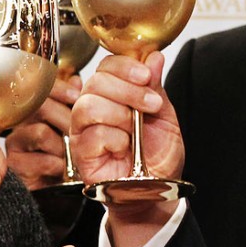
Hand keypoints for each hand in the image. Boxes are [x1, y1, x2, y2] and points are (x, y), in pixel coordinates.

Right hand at [6, 75, 81, 190]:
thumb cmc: (65, 159)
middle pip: (41, 106)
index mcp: (36, 110)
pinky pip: (38, 158)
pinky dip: (55, 165)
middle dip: (66, 120)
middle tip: (79, 133)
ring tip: (68, 156)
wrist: (57, 193)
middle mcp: (22, 123)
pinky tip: (59, 169)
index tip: (76, 95)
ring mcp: (15, 142)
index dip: (60, 89)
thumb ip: (73, 104)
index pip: (41, 89)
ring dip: (61, 146)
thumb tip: (75, 79)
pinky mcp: (13, 164)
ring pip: (41, 132)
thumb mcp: (74, 129)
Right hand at [70, 52, 184, 186]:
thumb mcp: (164, 117)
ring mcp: (84, 129)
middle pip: (96, 81)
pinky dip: (115, 139)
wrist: (156, 190)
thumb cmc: (158, 156)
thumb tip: (153, 56)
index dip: (124, 67)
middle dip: (127, 90)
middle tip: (151, 105)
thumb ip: (155, 87)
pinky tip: (124, 149)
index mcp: (113, 94)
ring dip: (120, 115)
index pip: (107, 66)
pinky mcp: (81, 151)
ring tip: (135, 130)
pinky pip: (92, 133)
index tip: (145, 76)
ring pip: (90, 105)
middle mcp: (94, 107)